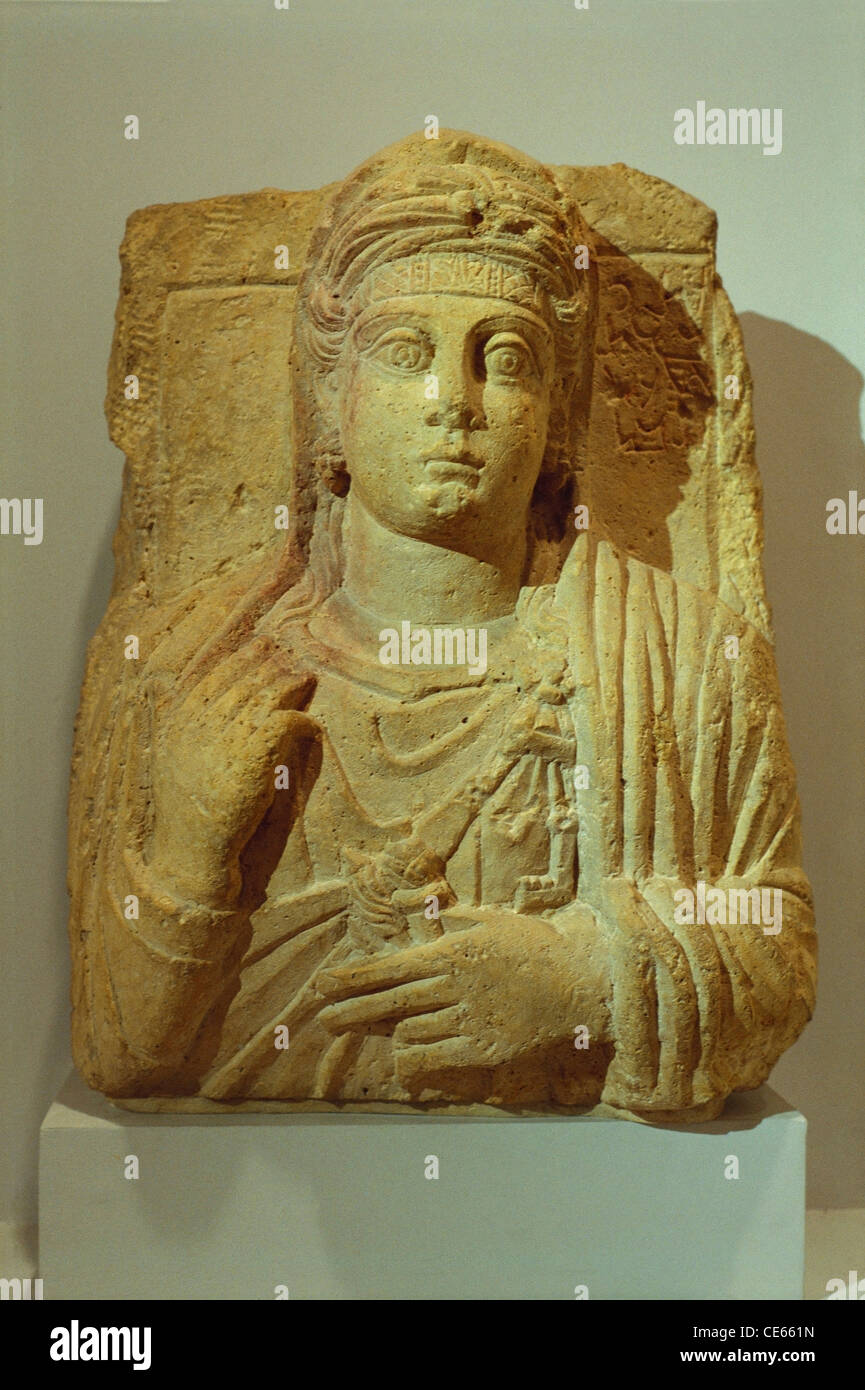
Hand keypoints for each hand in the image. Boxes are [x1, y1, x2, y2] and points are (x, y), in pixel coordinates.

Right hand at [149, 635, 317, 904]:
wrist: (190, 850)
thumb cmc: (188, 812)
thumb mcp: (175, 760)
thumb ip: (189, 725)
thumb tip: (202, 697)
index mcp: (178, 716)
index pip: (213, 669)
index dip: (240, 655)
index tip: (260, 645)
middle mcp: (200, 716)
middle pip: (243, 672)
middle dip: (269, 661)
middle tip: (289, 655)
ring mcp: (226, 731)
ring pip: (268, 690)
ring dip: (289, 684)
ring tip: (305, 680)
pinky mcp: (255, 750)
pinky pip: (288, 719)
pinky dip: (301, 720)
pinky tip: (309, 726)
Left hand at [316, 906, 603, 1087]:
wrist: (581, 985)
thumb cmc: (536, 948)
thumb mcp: (493, 920)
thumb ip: (454, 917)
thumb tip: (422, 908)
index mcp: (452, 953)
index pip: (391, 967)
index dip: (354, 976)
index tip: (325, 983)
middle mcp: (454, 986)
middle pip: (390, 1001)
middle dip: (350, 1008)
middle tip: (322, 1018)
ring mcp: (467, 1020)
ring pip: (409, 1029)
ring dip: (384, 1030)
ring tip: (361, 1029)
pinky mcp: (483, 1050)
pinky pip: (435, 1056)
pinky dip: (414, 1055)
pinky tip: (400, 1056)